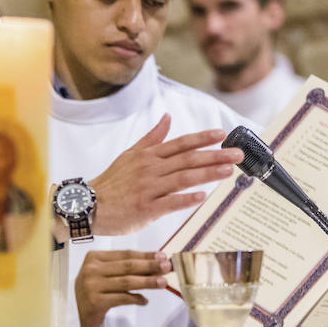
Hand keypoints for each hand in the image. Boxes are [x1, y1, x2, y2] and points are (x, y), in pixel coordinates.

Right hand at [74, 250, 171, 326]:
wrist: (74, 313)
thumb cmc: (92, 292)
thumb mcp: (102, 275)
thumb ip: (122, 269)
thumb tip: (153, 264)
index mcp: (94, 258)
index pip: (125, 254)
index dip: (145, 255)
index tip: (162, 256)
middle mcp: (91, 270)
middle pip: (127, 266)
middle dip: (150, 266)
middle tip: (167, 267)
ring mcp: (92, 285)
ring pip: (127, 281)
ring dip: (148, 282)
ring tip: (163, 282)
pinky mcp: (96, 301)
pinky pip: (122, 298)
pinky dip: (136, 299)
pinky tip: (144, 301)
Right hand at [89, 115, 243, 235]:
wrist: (90, 206)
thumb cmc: (112, 183)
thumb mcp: (130, 155)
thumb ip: (152, 138)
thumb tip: (167, 118)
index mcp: (148, 156)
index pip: (180, 143)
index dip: (202, 138)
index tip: (222, 134)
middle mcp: (151, 170)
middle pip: (187, 159)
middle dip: (215, 155)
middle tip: (237, 154)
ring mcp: (149, 189)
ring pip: (183, 178)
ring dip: (207, 173)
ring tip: (228, 171)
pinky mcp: (146, 209)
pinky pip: (169, 203)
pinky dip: (186, 199)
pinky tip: (203, 197)